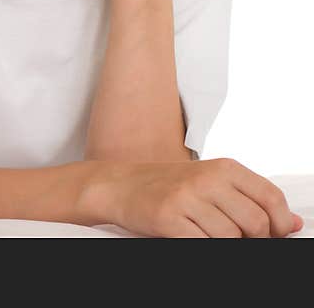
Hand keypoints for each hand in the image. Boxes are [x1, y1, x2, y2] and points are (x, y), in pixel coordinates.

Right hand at [109, 158, 303, 237]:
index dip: (280, 223)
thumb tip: (293, 223)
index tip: (275, 234)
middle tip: (236, 237)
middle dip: (253, 239)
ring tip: (207, 233)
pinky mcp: (168, 218)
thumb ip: (250, 198)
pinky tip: (193, 237)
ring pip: (231, 237)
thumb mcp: (211, 181)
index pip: (270, 197)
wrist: (120, 185)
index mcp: (223, 167)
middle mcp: (206, 179)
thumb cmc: (168, 185)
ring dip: (224, 244)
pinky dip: (203, 246)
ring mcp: (186, 198)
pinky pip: (203, 244)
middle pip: (255, 223)